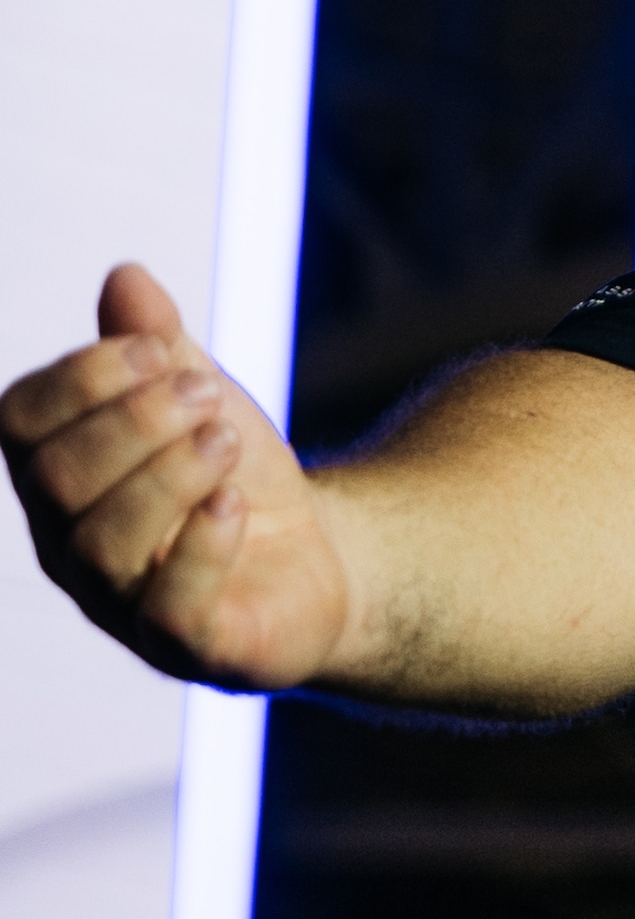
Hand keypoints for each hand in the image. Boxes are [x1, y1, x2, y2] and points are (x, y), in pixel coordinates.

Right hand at [3, 263, 349, 690]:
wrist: (321, 557)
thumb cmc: (233, 475)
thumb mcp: (201, 399)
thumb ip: (159, 346)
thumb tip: (125, 275)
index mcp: (57, 477)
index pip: (20, 423)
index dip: (79, 377)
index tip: (156, 347)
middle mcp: (70, 544)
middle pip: (58, 479)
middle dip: (131, 421)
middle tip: (205, 391)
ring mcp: (122, 601)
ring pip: (104, 542)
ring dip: (170, 474)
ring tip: (226, 437)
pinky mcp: (189, 643)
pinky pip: (167, 608)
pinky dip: (202, 547)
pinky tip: (234, 504)